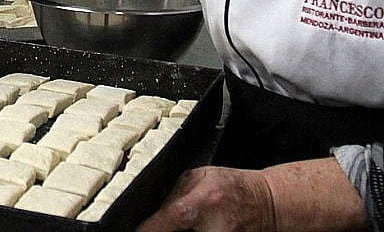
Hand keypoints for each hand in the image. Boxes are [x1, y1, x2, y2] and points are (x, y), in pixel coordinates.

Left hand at [136, 158, 365, 231]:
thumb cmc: (232, 185)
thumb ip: (176, 192)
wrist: (266, 202)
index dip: (150, 227)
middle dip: (164, 229)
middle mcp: (214, 225)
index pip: (172, 217)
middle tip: (153, 225)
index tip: (136, 231)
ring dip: (178, 231)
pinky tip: (193, 226)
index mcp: (205, 201)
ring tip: (187, 220)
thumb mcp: (200, 176)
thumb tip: (153, 208)